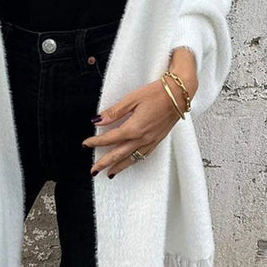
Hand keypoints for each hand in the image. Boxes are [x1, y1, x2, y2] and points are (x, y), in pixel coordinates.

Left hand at [82, 48, 196, 177]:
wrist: (180, 94)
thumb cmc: (158, 93)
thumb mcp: (132, 98)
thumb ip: (115, 112)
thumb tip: (98, 120)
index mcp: (134, 128)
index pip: (110, 139)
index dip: (96, 142)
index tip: (86, 144)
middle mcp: (143, 138)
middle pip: (119, 154)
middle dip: (104, 163)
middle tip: (93, 170)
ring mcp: (151, 141)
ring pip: (132, 158)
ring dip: (119, 166)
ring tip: (110, 173)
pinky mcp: (158, 140)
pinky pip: (143, 155)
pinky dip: (134, 161)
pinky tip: (130, 162)